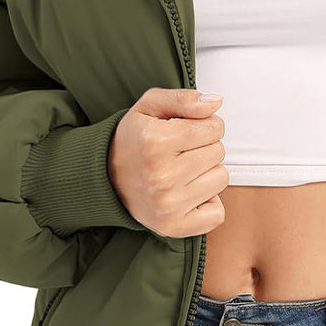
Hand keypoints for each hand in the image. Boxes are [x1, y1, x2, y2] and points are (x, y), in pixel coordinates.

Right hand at [109, 87, 228, 237]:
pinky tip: (187, 193)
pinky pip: (217, 213)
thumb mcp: (151, 106)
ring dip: (206, 173)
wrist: (104, 178)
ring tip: (181, 171)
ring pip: (221, 179)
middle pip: (218, 152)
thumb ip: (185, 99)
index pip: (215, 128)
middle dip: (204, 147)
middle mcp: (162, 175)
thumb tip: (216, 102)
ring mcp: (168, 204)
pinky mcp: (173, 226)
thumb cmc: (133, 139)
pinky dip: (207, 203)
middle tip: (180, 151)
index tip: (186, 131)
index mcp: (155, 141)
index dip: (205, 125)